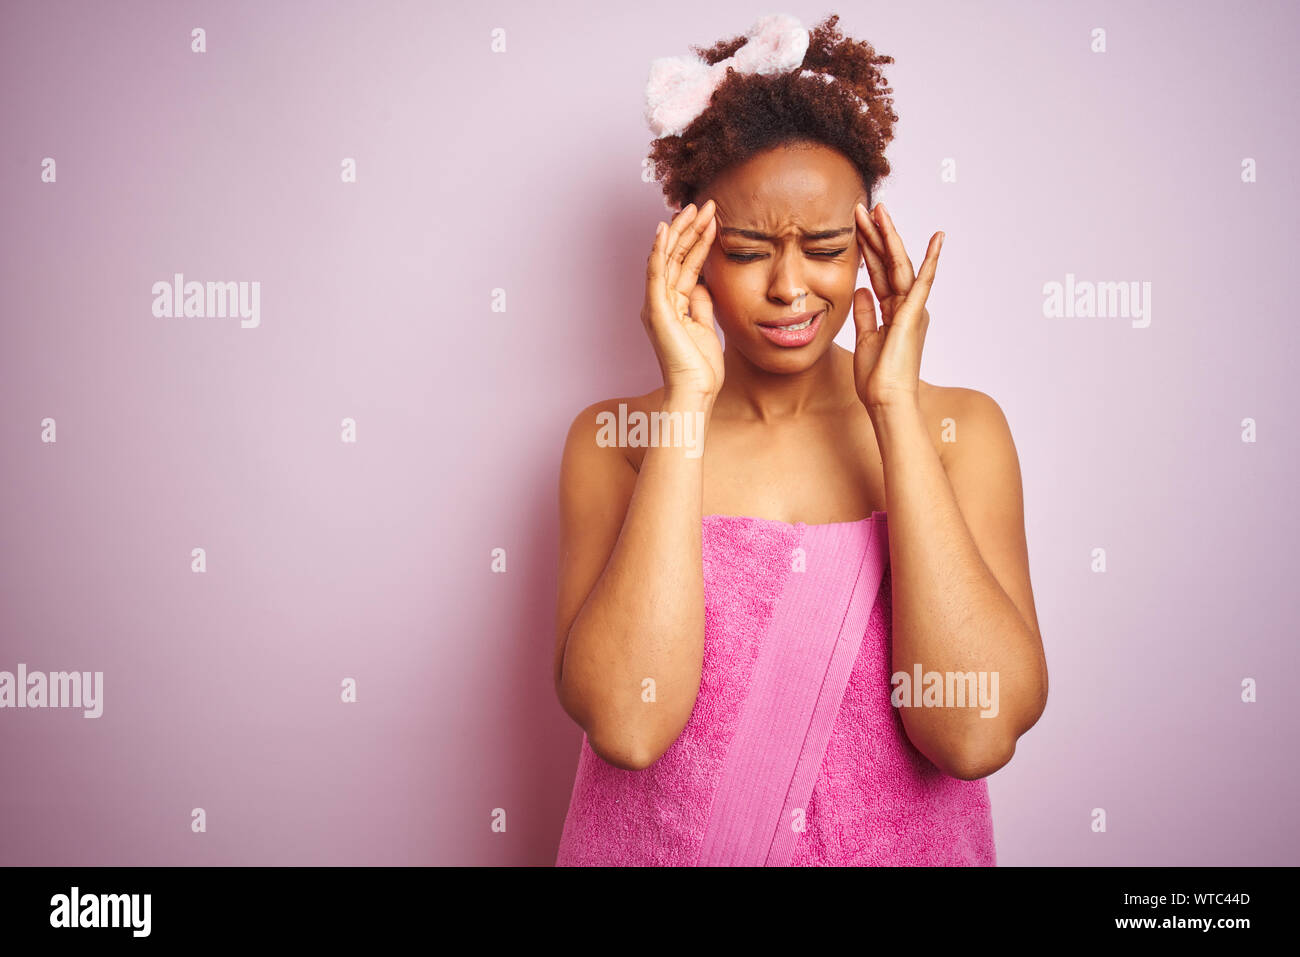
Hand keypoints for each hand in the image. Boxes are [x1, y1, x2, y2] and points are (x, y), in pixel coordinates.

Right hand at [642, 200, 723, 400]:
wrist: (695, 391)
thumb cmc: (701, 367)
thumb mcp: (706, 326)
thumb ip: (702, 302)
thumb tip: (704, 281)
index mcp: (672, 305)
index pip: (685, 264)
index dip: (697, 240)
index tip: (711, 219)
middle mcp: (660, 301)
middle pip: (675, 256)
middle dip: (690, 228)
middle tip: (704, 203)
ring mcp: (656, 305)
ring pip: (667, 259)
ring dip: (681, 231)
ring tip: (694, 208)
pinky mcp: (656, 311)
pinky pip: (656, 274)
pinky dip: (659, 250)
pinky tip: (665, 230)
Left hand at [850, 201, 942, 411]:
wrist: (886, 401)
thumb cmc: (877, 378)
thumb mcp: (865, 338)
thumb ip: (865, 312)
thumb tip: (861, 289)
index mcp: (893, 311)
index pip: (878, 272)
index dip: (868, 248)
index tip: (857, 225)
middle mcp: (906, 306)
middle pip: (889, 262)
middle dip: (876, 234)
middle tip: (866, 206)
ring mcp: (912, 309)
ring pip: (900, 265)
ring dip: (889, 237)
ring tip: (880, 210)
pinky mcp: (914, 316)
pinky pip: (922, 283)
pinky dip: (929, 260)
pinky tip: (937, 239)